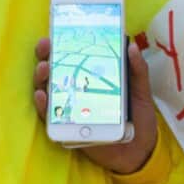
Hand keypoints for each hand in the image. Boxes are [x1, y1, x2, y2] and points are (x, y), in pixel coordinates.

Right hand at [32, 38, 158, 174]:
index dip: (60, 44)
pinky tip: (42, 96)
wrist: (140, 150)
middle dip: (45, 56)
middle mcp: (77, 90)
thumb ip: (137, 70)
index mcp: (92, 77)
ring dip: (42, 78)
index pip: (72, 57)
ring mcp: (70, 109)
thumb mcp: (141, 90)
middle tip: (45, 48)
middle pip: (54, 70)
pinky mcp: (67, 128)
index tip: (54, 33)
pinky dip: (43, 106)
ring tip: (44, 69)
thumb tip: (131, 46)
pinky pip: (49, 116)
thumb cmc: (138, 117)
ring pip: (47, 90)